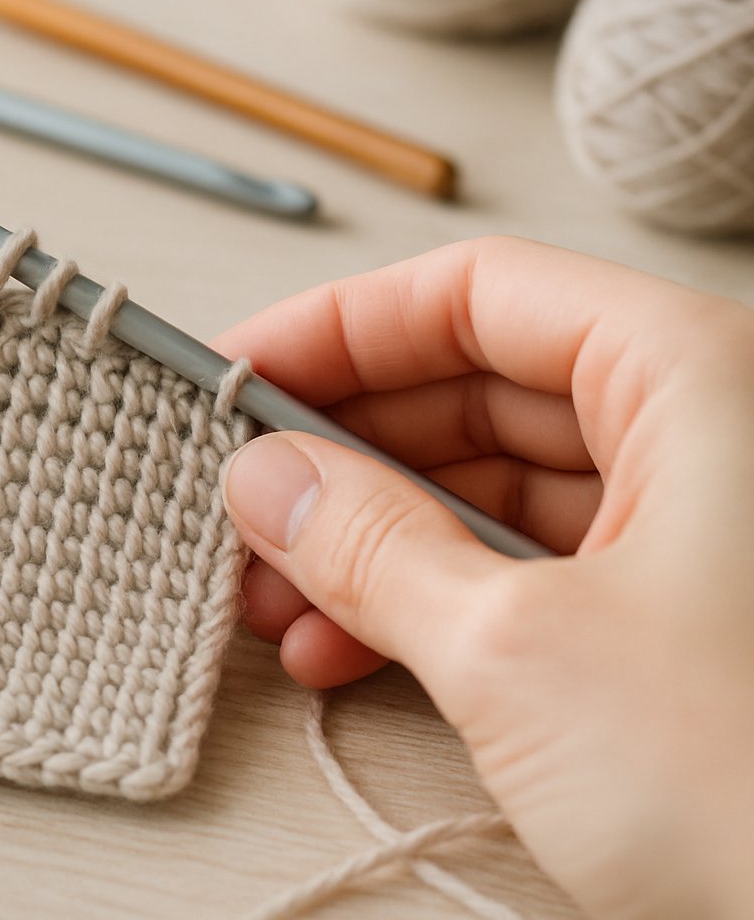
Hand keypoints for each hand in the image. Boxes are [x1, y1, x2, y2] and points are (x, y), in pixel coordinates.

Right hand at [216, 236, 753, 918]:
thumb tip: (268, 478)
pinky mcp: (678, 624)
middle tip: (242, 500)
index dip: (340, 327)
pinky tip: (343, 648)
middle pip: (479, 388)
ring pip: (494, 490)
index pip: (479, 295)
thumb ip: (370, 544)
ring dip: (371, 542)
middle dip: (342, 455)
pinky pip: (526, 572)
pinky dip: (428, 601)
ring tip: (274, 599)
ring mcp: (697, 535)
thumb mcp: (515, 651)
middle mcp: (707, 439)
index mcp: (699, 381)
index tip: (240, 376)